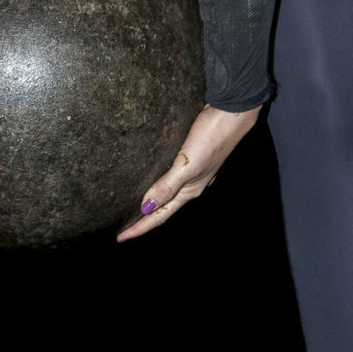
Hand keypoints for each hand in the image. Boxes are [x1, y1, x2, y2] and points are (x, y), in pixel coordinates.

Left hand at [116, 103, 261, 241]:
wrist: (232, 113)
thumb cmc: (211, 137)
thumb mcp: (187, 164)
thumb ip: (167, 186)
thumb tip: (146, 208)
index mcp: (189, 191)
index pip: (159, 216)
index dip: (140, 228)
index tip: (120, 238)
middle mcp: (191, 184)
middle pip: (163, 208)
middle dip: (143, 220)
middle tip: (123, 228)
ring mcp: (193, 171)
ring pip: (167, 192)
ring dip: (151, 201)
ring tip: (133, 206)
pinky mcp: (192, 156)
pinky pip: (170, 176)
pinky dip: (159, 182)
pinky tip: (152, 176)